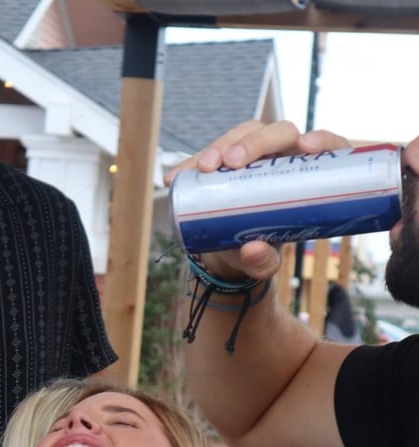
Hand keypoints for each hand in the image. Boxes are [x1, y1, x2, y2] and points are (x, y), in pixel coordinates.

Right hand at [164, 121, 351, 283]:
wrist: (230, 251)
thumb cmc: (259, 250)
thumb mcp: (264, 262)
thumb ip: (263, 262)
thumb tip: (252, 248)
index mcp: (306, 175)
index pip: (324, 148)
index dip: (322, 140)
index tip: (306, 147)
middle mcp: (283, 157)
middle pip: (278, 132)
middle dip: (255, 141)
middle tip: (232, 161)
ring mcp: (254, 155)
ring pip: (243, 134)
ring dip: (221, 146)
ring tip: (202, 168)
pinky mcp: (226, 159)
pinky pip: (211, 153)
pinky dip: (191, 163)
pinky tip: (175, 176)